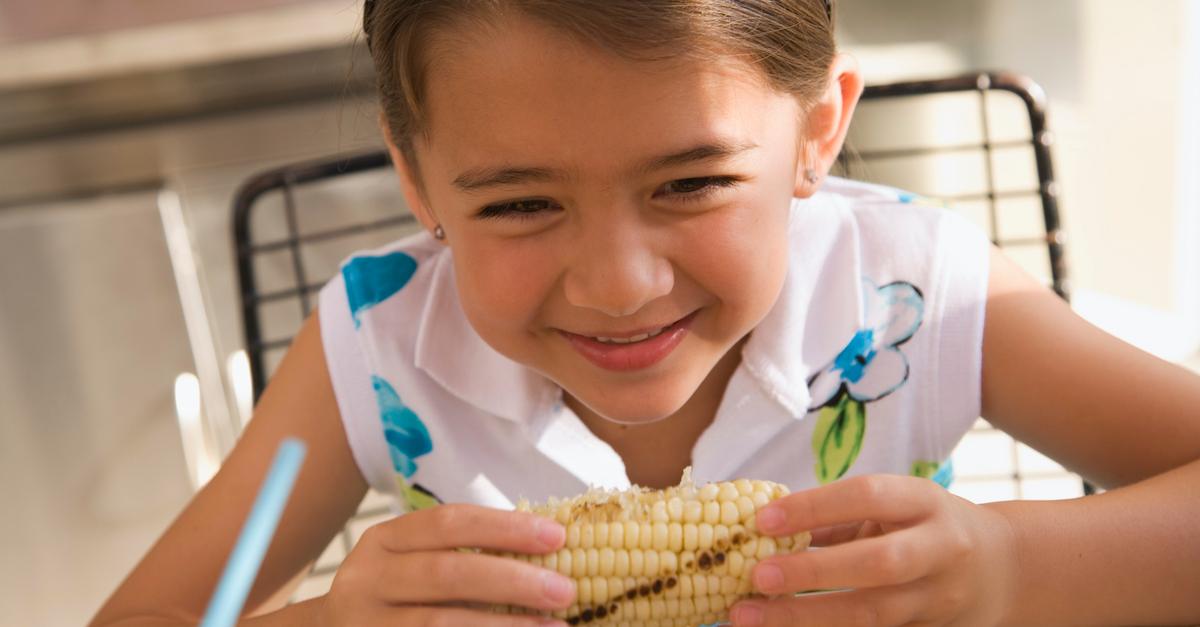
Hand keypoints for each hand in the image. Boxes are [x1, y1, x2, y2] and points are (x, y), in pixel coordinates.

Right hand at [318, 504, 574, 625]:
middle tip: (564, 589)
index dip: (505, 527)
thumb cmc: (396, 598)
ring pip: (441, 623)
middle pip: (447, 573)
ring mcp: (367, 624)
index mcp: (384, 541)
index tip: (557, 536)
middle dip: (512, 580)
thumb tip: (550, 553)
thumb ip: (464, 554)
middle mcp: (367, 580)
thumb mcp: (412, 565)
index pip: (448, 522)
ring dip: (505, 626)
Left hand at [729, 475, 1018, 626]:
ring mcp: (940, 599)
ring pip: (873, 615)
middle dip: (813, 573)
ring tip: (750, 616)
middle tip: (757, 576)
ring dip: (806, 617)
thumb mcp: (895, 507)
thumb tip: (764, 527)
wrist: (1005, 570)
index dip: (814, 507)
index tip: (763, 520)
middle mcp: (941, 550)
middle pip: (878, 564)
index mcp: (925, 503)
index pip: (867, 496)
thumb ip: (838, 518)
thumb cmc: (927, 529)